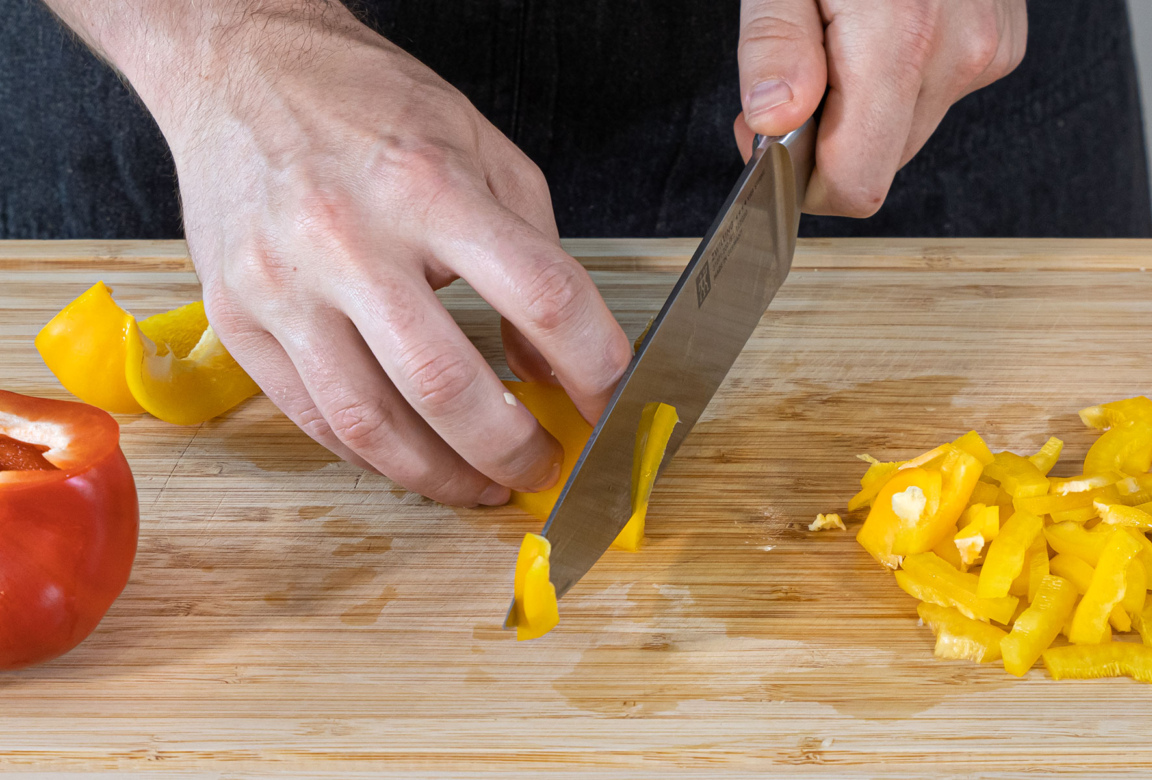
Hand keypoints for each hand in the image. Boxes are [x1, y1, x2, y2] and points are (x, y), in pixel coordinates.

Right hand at [129, 5, 631, 505]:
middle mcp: (349, 237)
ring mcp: (283, 284)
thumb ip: (534, 255)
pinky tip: (411, 458)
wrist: (240, 70)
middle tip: (543, 467)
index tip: (612, 403)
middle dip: (513, 447)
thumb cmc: (368, 106)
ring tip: (481, 485)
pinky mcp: (236, 319)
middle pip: (447, 382)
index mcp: (429, 185)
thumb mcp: (483, 150)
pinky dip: (373, 455)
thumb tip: (549, 364)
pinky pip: (313, 418)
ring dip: (441, 476)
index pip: (542, 295)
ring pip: (370, 422)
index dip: (596, 366)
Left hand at [734, 0, 1026, 216]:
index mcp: (900, 44)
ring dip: (863, 111)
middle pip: (880, 164)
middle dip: (828, 142)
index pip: (857, 185)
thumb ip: (774, 46)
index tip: (771, 145)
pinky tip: (883, 28)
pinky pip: (937, 94)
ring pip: (907, 133)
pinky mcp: (1002, 41)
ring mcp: (988, 49)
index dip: (805, 184)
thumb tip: (773, 120)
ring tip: (840, 42)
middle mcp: (959, 55)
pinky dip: (900, 81)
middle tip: (794, 81)